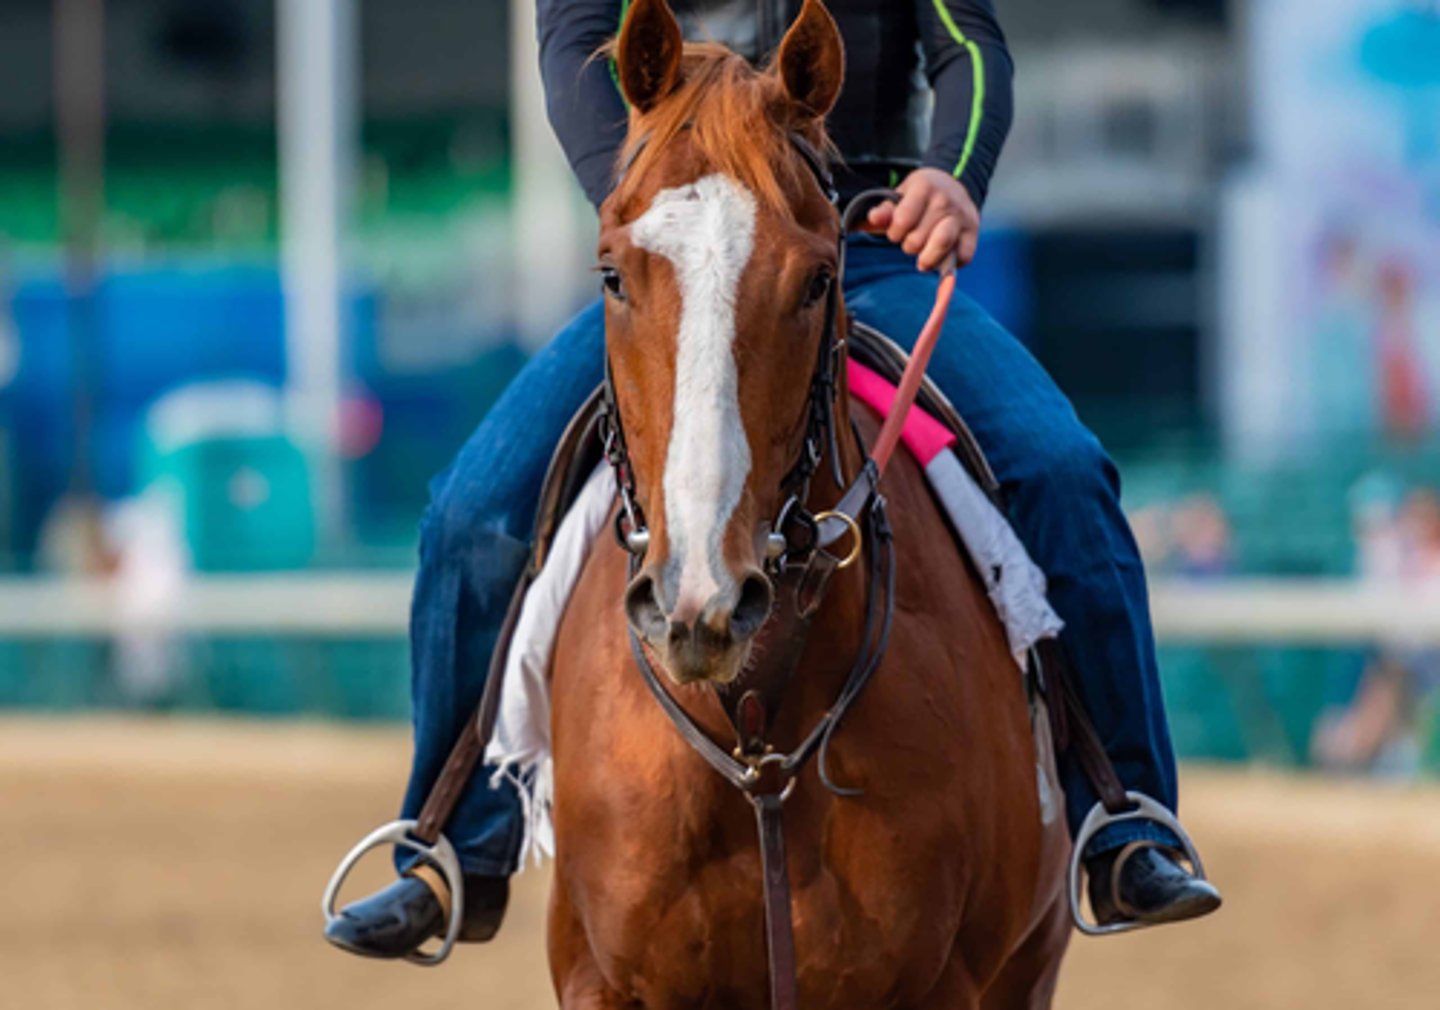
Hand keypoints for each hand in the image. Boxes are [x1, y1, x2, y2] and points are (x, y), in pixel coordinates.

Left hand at [865, 167, 979, 272]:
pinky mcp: (973, 232)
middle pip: (917, 239)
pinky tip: (941, 256)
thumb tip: (873, 219)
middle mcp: (945, 199)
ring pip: (941, 245)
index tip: (897, 230)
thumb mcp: (899, 197)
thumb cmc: (918, 198)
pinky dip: (949, 262)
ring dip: (927, 258)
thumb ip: (885, 211)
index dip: (894, 233)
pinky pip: (962, 256)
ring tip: (923, 259)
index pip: (902, 221)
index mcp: (924, 186)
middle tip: (912, 239)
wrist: (953, 185)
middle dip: (909, 245)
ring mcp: (962, 215)